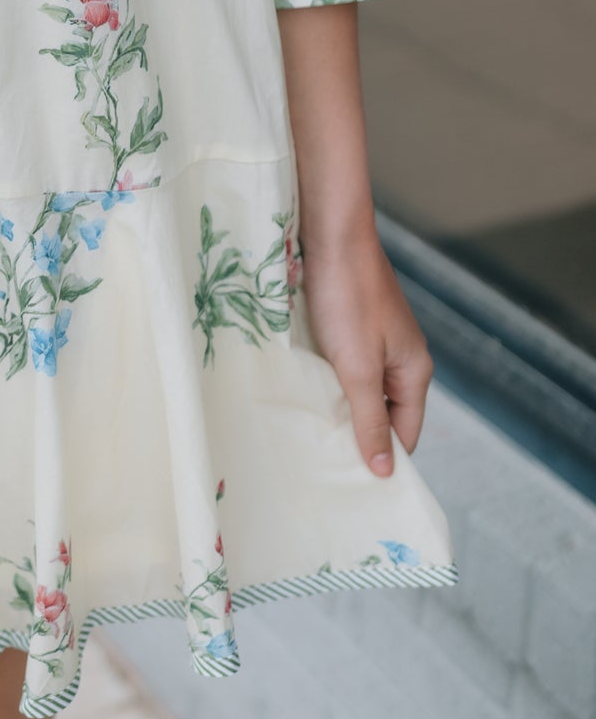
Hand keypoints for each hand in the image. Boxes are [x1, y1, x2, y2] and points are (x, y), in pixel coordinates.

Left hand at [300, 222, 433, 476]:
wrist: (330, 234)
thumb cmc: (347, 298)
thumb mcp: (359, 367)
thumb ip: (372, 418)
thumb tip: (385, 470)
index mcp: (415, 371)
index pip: (406, 433)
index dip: (384, 458)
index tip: (353, 484)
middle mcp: (401, 358)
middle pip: (385, 413)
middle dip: (358, 435)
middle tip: (323, 464)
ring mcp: (377, 340)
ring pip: (361, 390)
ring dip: (339, 408)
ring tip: (309, 434)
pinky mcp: (352, 325)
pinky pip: (345, 367)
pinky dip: (328, 382)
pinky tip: (304, 393)